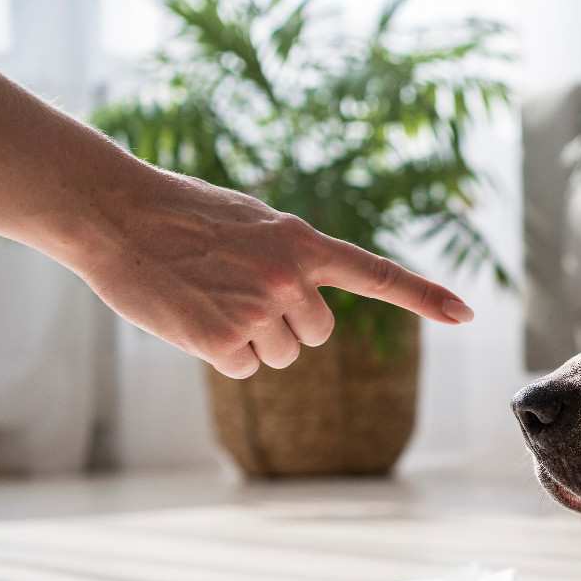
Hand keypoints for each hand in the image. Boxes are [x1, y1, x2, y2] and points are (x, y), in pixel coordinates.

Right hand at [63, 169, 473, 377]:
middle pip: (315, 336)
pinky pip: (243, 367)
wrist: (114, 213)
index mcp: (303, 243)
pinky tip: (192, 317)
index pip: (377, 275)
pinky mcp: (223, 342)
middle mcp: (291, 278)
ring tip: (208, 296)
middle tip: (234, 291)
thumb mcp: (250, 220)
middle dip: (283, 325)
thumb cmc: (179, 213)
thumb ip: (290, 254)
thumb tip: (309, 291)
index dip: (424, 296)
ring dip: (250, 340)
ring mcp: (259, 311)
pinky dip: (219, 354)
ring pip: (279, 356)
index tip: (467, 314)